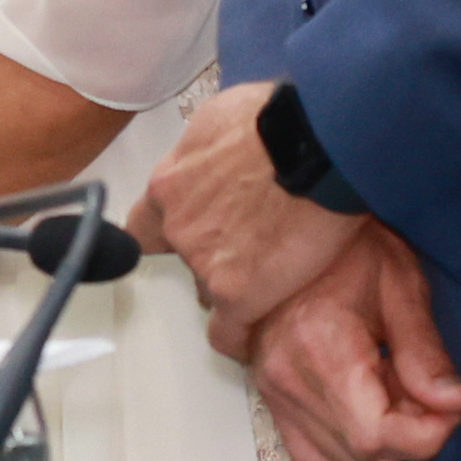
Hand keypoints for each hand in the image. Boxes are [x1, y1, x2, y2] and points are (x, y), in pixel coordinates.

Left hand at [147, 80, 356, 343]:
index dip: (167, 233)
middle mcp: (177, 227)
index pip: (145, 225)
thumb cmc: (277, 120)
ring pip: (210, 290)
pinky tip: (252, 342)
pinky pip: (230, 332)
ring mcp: (205, 263)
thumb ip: (206, 152)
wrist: (314, 146)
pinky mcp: (239, 294)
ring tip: (273, 277)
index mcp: (169, 185)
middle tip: (252, 248)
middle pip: (185, 257)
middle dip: (213, 256)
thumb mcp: (221, 119)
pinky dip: (241, 339)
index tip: (184, 238)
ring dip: (235, 287)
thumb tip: (216, 155)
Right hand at [239, 227, 460, 460]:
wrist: (289, 226)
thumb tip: (454, 404)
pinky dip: (346, 450)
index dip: (428, 433)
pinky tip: (364, 412)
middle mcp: (288, 377)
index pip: (378, 435)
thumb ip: (425, 351)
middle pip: (365, 454)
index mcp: (320, 346)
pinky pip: (312, 456)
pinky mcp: (268, 395)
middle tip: (423, 388)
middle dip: (411, 434)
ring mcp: (272, 389)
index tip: (451, 405)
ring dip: (382, 443)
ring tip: (392, 392)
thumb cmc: (347, 248)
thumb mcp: (399, 284)